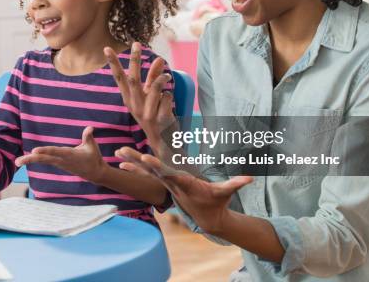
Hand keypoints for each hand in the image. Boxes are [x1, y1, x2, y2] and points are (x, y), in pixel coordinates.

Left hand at [14, 126, 108, 183]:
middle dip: (31, 160)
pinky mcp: (58, 164)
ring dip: (30, 160)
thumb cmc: (93, 157)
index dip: (45, 151)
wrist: (94, 173)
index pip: (56, 152)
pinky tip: (26, 159)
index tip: (35, 151)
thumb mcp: (92, 146)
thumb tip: (89, 127)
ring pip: (43, 161)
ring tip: (17, 161)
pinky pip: (45, 161)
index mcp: (70, 155)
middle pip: (44, 159)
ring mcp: (59, 163)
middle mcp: (62, 160)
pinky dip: (35, 160)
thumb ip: (88, 136)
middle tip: (18, 161)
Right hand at [104, 42, 176, 153]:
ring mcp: (147, 113)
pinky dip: (169, 94)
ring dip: (161, 78)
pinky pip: (167, 97)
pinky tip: (169, 98)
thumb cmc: (154, 115)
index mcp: (129, 100)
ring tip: (167, 75)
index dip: (113, 64)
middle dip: (134, 60)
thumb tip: (158, 58)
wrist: (162, 142)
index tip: (106, 48)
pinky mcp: (160, 119)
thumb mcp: (150, 96)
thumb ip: (154, 78)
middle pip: (133, 79)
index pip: (119, 79)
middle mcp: (135, 106)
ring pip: (154, 88)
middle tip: (136, 43)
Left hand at [116, 147, 251, 232]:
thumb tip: (250, 179)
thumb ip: (235, 184)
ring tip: (118, 152)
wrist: (207, 218)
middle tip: (124, 151)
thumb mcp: (225, 193)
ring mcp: (167, 184)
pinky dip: (135, 169)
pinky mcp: (165, 183)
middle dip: (138, 161)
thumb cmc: (216, 202)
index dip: (158, 167)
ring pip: (147, 171)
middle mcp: (172, 183)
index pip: (169, 174)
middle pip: (152, 171)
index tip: (146, 158)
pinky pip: (148, 175)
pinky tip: (122, 162)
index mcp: (185, 184)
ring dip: (132, 161)